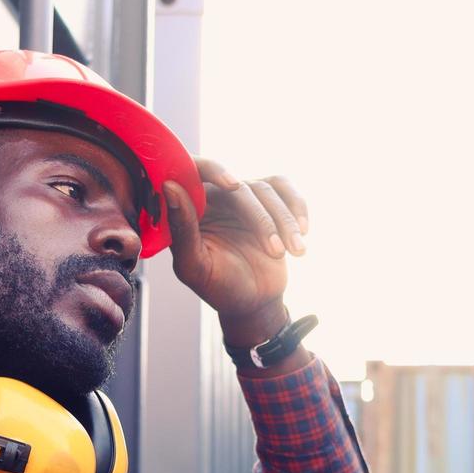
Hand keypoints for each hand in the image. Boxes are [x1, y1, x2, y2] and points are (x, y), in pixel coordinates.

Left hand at [162, 157, 308, 344]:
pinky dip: (297, 207)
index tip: (233, 184)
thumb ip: (181, 229)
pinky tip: (303, 231)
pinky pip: (285, 189)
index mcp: (189, 208)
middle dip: (262, 219)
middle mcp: (215, 196)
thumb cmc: (219, 287)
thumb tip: (170, 187)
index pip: (193, 170)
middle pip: (240, 187)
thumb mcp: (195, 266)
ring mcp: (244, 197)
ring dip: (284, 221)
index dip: (212, 170)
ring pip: (266, 189)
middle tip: (276, 252)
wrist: (254, 302)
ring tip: (295, 252)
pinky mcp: (269, 202)